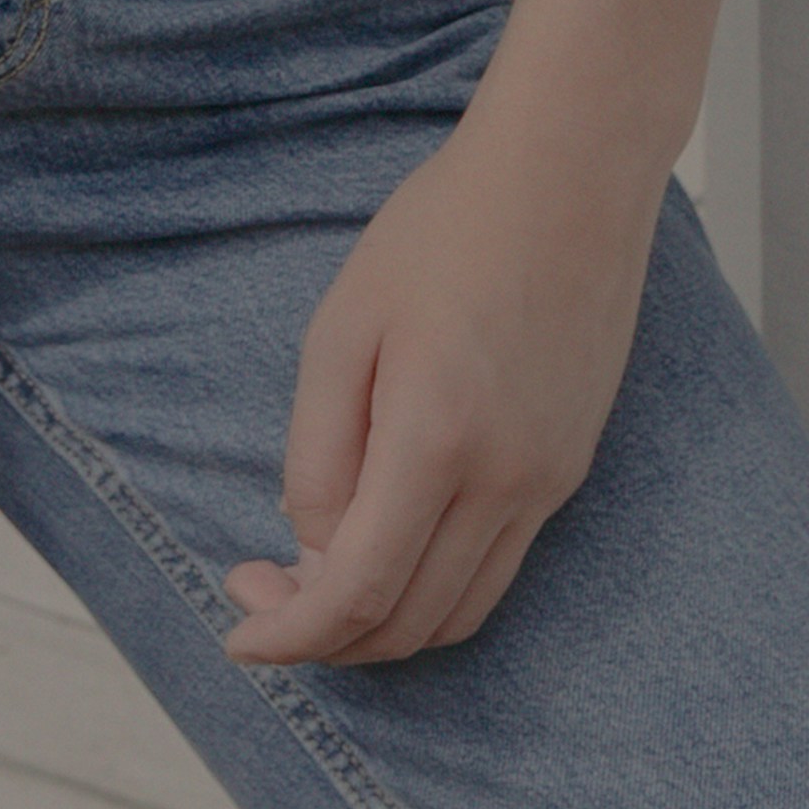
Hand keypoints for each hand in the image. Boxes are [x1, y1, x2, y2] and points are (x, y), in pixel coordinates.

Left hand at [221, 99, 661, 666]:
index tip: (238, 634)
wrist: (569, 172)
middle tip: (263, 592)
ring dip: (383, 626)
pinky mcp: (570, 465)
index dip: (290, 634)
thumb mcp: (344, 328)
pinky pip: (500, 569)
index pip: (357, 592)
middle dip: (325, 637)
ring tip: (320, 576)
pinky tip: (391, 542)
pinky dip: (436, 588)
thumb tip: (312, 549)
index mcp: (438, 441)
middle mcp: (506, 481)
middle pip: (408, 624)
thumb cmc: (444, 231)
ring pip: (460, 614)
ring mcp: (550, 480)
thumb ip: (319, 453)